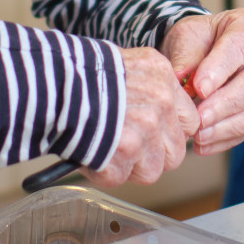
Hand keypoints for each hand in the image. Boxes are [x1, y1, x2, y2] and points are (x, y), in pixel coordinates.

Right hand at [85, 46, 198, 186]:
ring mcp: (144, 132)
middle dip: (152, 157)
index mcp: (164, 81)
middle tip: (126, 147)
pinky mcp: (123, 155)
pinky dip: (101, 172)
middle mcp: (161, 106)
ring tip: (104, 147)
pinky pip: (118, 178)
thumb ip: (151, 90)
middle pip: (174, 154)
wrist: (54, 82)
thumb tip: (160, 117)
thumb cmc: (82, 72)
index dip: (170, 134)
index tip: (155, 136)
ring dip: (127, 167)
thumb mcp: (129, 65)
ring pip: (150, 172)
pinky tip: (89, 152)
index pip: (189, 122)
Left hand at [160, 9, 243, 154]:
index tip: (199, 88)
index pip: (239, 47)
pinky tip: (203, 144)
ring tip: (199, 135)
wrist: (207, 50)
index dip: (220, 69)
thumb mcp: (187, 35)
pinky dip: (226, 139)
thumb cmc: (199, 39)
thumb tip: (180, 79)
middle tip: (199, 118)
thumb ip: (185, 56)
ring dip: (227, 127)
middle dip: (225, 104)